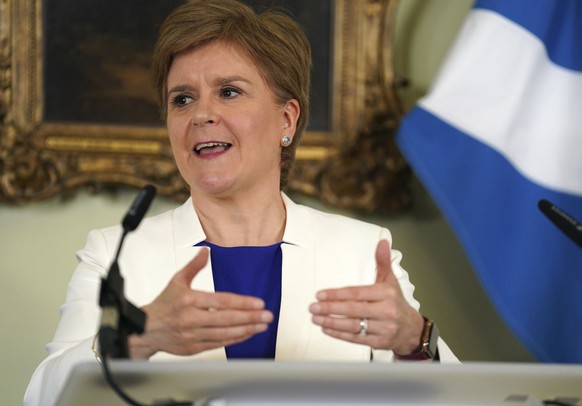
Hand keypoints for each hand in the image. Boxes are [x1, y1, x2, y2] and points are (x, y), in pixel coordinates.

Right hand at [129, 248, 272, 358]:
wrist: (145, 330)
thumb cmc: (163, 304)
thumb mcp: (176, 281)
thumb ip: (194, 266)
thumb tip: (206, 251)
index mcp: (189, 300)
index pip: (221, 301)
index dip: (242, 303)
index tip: (258, 303)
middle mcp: (191, 319)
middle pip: (226, 319)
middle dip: (250, 317)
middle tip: (267, 316)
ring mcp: (193, 335)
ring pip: (225, 334)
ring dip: (247, 330)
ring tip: (262, 325)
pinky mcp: (193, 348)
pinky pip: (219, 344)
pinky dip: (235, 339)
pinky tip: (247, 334)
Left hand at [309, 240, 423, 354]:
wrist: (412, 329)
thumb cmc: (396, 302)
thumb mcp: (390, 280)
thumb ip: (382, 262)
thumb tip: (382, 242)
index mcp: (387, 294)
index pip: (357, 293)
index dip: (337, 294)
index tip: (320, 294)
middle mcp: (386, 311)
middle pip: (353, 310)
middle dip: (330, 308)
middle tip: (313, 307)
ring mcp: (384, 328)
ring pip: (353, 326)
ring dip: (331, 322)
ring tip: (316, 318)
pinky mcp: (380, 342)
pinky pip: (356, 339)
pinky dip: (340, 334)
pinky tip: (327, 329)